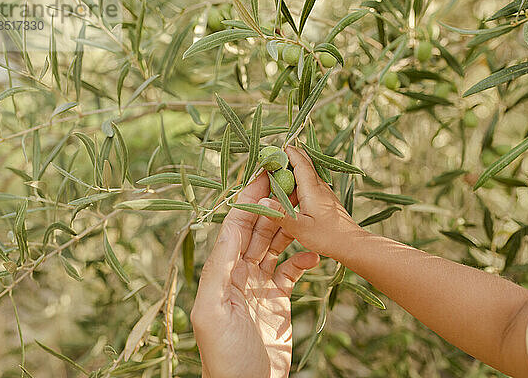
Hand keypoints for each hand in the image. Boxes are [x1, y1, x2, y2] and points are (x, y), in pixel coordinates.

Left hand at [191, 173, 319, 377]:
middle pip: (257, 229)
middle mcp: (239, 272)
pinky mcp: (278, 296)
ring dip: (289, 226)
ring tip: (306, 208)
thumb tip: (228, 226)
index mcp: (221, 271)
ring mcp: (260, 283)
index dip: (250, 200)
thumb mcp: (213, 310)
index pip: (236, 225)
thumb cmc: (224, 353)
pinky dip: (303, 257)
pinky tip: (314, 251)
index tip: (265, 175)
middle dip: (273, 205)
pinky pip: (292, 268)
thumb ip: (219, 268)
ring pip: (275, 244)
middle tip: (292, 182)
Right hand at [260, 146, 368, 259]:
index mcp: (312, 189)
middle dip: (290, 156)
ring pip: (309, 173)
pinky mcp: (327, 200)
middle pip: (305, 163)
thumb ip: (280, 214)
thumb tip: (261, 200)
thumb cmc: (327, 237)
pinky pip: (311, 183)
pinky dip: (300, 180)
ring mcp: (325, 192)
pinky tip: (293, 189)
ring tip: (279, 170)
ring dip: (295, 168)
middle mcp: (320, 186)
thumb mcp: (300, 228)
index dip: (288, 152)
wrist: (352, 245)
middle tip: (274, 155)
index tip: (274, 147)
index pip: (300, 162)